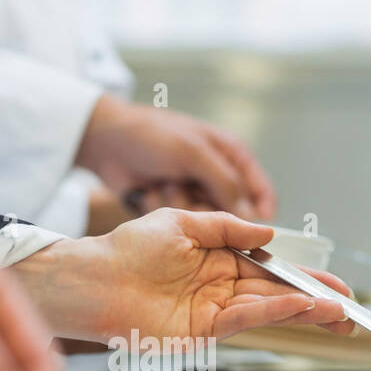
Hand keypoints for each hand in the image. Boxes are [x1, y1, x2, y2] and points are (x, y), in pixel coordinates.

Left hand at [8, 208, 354, 343]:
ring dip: (303, 312)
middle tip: (350, 308)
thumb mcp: (182, 221)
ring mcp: (211, 313)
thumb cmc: (126, 249)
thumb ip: (227, 227)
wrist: (94, 278)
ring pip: (266, 310)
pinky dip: (272, 314)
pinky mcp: (199, 333)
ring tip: (337, 313)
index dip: (302, 276)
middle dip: (314, 301)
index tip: (332, 282)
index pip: (270, 271)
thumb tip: (268, 233)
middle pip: (276, 296)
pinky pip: (243, 320)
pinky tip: (297, 308)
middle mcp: (219, 290)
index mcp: (217, 262)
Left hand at [75, 94, 276, 220]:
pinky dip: (164, 206)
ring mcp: (194, 193)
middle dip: (206, 205)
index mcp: (231, 156)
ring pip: (203, 220)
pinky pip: (179, 222)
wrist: (107, 142)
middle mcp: (216, 177)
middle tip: (186, 189)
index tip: (256, 236)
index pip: (261, 191)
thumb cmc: (152, 134)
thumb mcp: (194, 153)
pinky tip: (150, 188)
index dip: (263, 214)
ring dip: (181, 203)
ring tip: (164, 182)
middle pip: (231, 212)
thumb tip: (251, 217)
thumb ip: (226, 183)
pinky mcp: (173, 207)